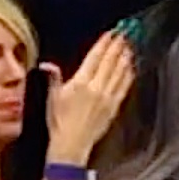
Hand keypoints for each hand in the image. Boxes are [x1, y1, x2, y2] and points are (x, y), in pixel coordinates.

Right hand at [45, 31, 136, 162]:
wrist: (71, 146)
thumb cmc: (59, 123)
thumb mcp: (53, 97)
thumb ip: (53, 78)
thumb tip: (47, 65)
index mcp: (80, 82)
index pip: (95, 57)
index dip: (104, 43)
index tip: (111, 33)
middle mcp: (96, 88)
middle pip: (110, 62)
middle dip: (118, 46)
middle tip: (125, 33)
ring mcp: (107, 98)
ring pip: (120, 73)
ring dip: (125, 58)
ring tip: (130, 46)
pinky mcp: (114, 108)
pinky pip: (124, 88)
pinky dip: (128, 76)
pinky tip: (131, 68)